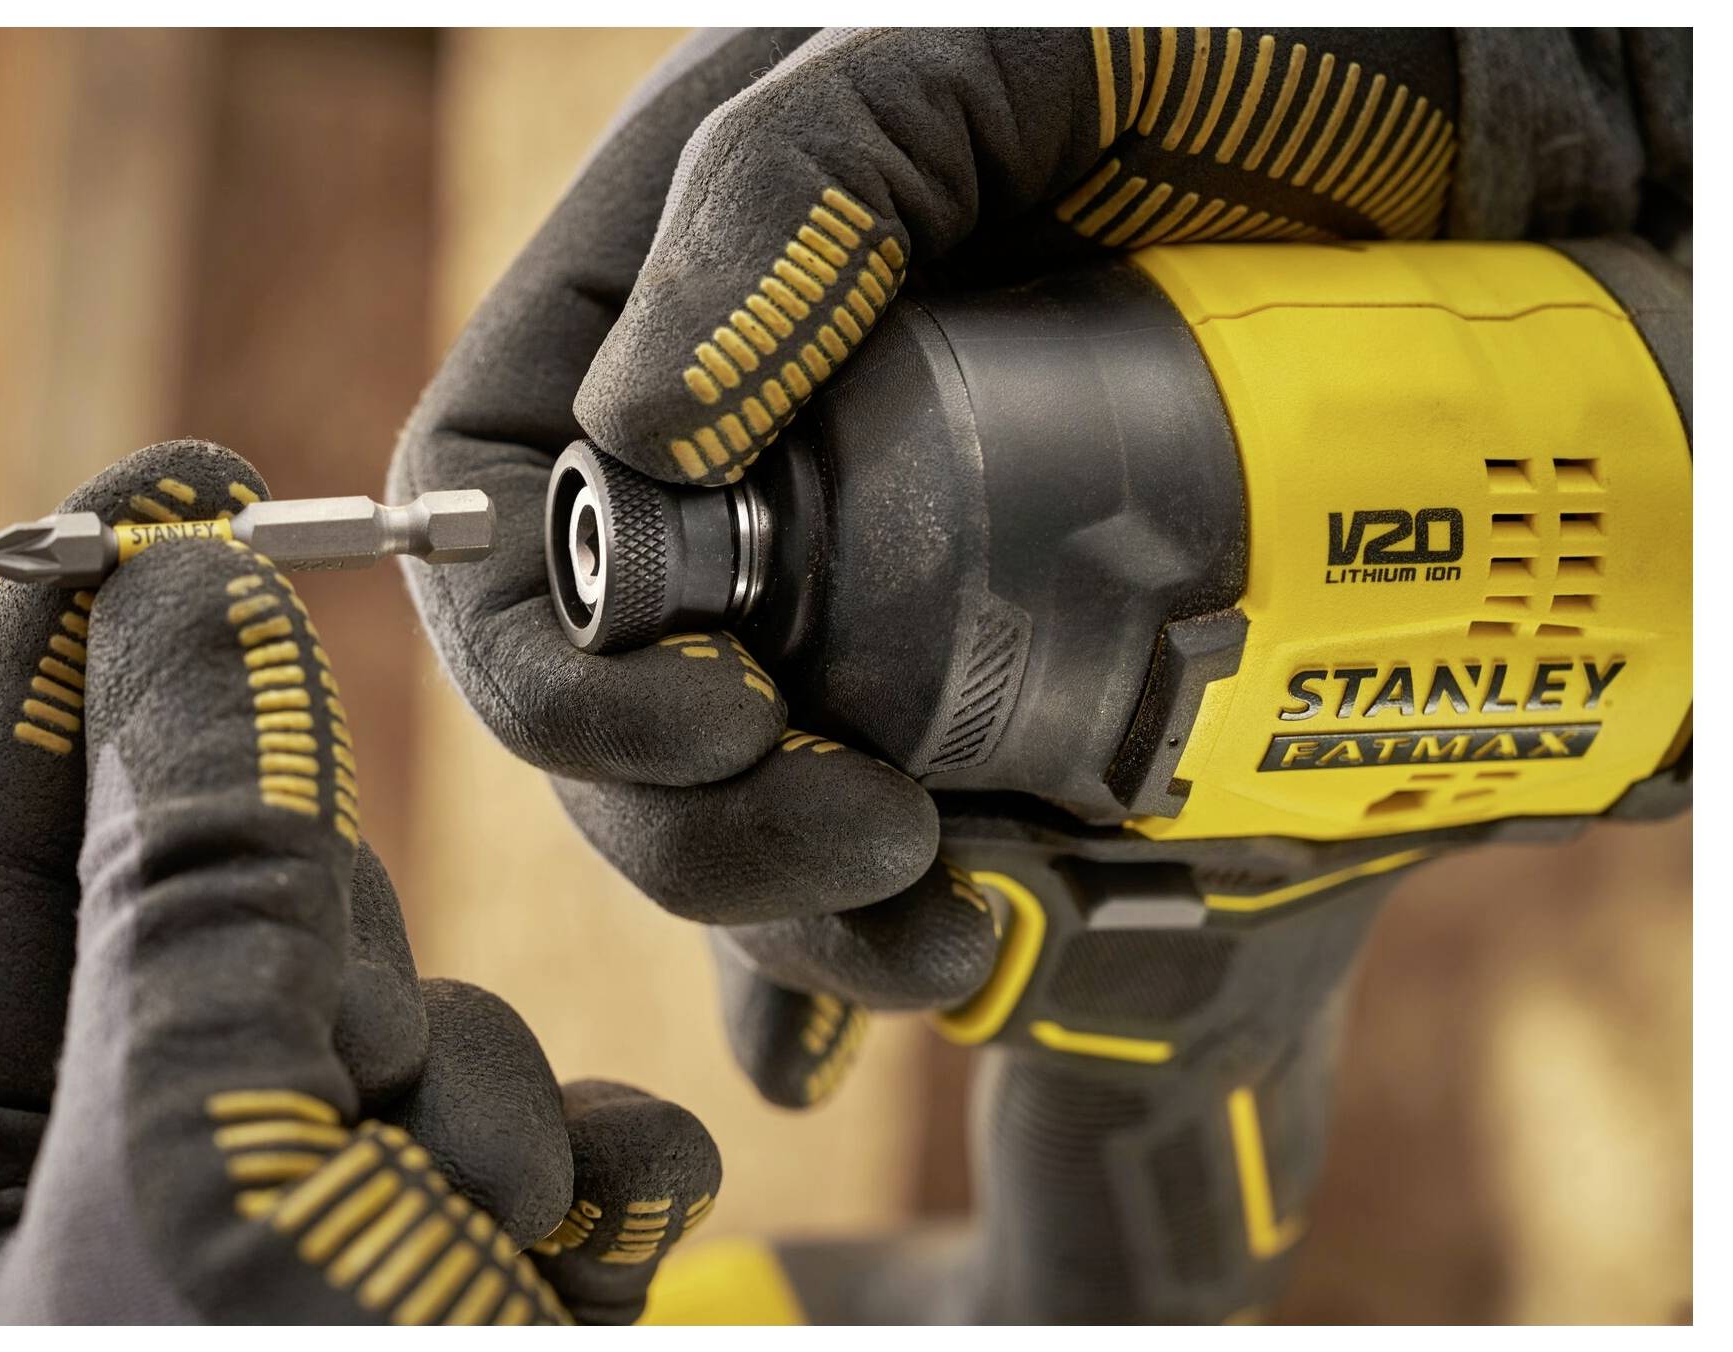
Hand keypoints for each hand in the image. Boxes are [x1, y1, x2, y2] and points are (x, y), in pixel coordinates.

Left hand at [0, 442, 718, 1324]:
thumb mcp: (206, 1158)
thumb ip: (198, 871)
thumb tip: (188, 593)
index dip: (78, 654)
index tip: (176, 476)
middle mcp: (138, 1216)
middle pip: (254, 928)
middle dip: (343, 979)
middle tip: (354, 1089)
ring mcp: (333, 1248)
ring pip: (438, 1028)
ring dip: (483, 1117)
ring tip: (463, 1250)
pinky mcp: (496, 1285)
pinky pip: (575, 1142)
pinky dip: (605, 1175)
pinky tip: (583, 1248)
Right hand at [389, 27, 1681, 1106]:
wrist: (1493, 168)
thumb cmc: (1259, 62)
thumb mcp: (1007, 53)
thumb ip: (803, 180)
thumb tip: (630, 438)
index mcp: (691, 310)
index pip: (500, 505)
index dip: (546, 654)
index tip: (701, 723)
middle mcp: (760, 471)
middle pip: (613, 710)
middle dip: (700, 830)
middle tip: (871, 845)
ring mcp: (876, 590)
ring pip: (752, 810)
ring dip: (809, 922)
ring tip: (949, 940)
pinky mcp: (1006, 678)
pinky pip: (900, 845)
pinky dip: (901, 945)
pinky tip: (952, 978)